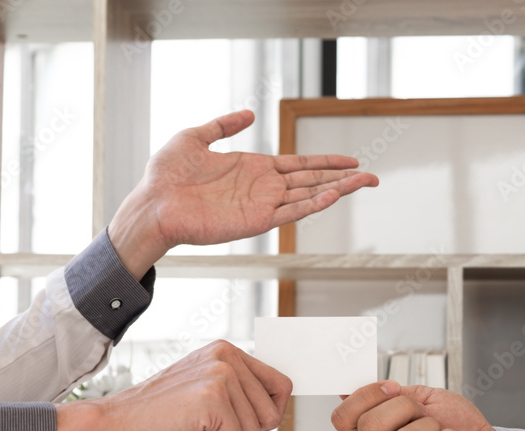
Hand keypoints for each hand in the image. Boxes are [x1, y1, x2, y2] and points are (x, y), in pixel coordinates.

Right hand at [55, 340, 291, 430]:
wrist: (117, 425)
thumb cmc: (160, 414)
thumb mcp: (206, 390)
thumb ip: (240, 390)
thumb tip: (278, 406)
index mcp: (227, 350)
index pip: (282, 384)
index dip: (268, 413)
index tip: (244, 420)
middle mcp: (226, 355)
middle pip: (273, 413)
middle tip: (209, 424)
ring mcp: (220, 374)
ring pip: (257, 430)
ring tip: (195, 424)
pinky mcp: (212, 398)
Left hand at [108, 110, 378, 278]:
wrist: (153, 203)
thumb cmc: (166, 175)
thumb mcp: (195, 136)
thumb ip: (224, 124)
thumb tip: (249, 114)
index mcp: (253, 169)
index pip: (299, 165)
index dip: (326, 163)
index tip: (351, 161)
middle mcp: (262, 188)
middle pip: (312, 181)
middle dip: (343, 179)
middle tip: (372, 177)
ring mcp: (261, 206)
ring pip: (308, 197)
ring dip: (337, 190)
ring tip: (363, 183)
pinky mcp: (255, 221)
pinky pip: (291, 213)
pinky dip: (313, 204)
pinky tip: (333, 196)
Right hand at [331, 381, 524, 430]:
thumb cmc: (456, 426)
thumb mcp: (421, 399)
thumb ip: (389, 395)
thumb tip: (351, 388)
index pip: (342, 419)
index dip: (364, 395)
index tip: (390, 388)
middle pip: (369, 426)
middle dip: (405, 407)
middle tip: (422, 414)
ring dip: (432, 426)